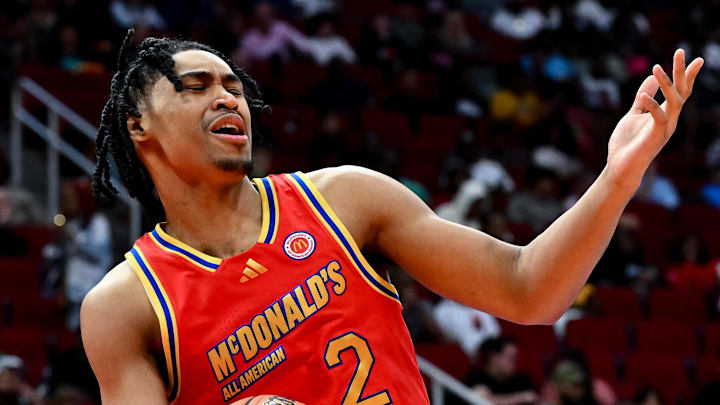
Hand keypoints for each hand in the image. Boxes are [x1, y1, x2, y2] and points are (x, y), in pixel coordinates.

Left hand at [605, 49, 702, 191]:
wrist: (620, 167)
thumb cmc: (627, 143)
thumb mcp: (634, 113)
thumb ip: (643, 97)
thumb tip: (650, 77)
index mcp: (666, 113)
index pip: (680, 91)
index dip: (687, 75)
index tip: (696, 58)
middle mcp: (670, 119)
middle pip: (681, 92)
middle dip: (681, 72)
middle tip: (680, 51)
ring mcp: (665, 129)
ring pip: (674, 102)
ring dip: (666, 84)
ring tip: (656, 68)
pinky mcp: (656, 137)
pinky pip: (659, 118)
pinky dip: (652, 105)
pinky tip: (642, 96)